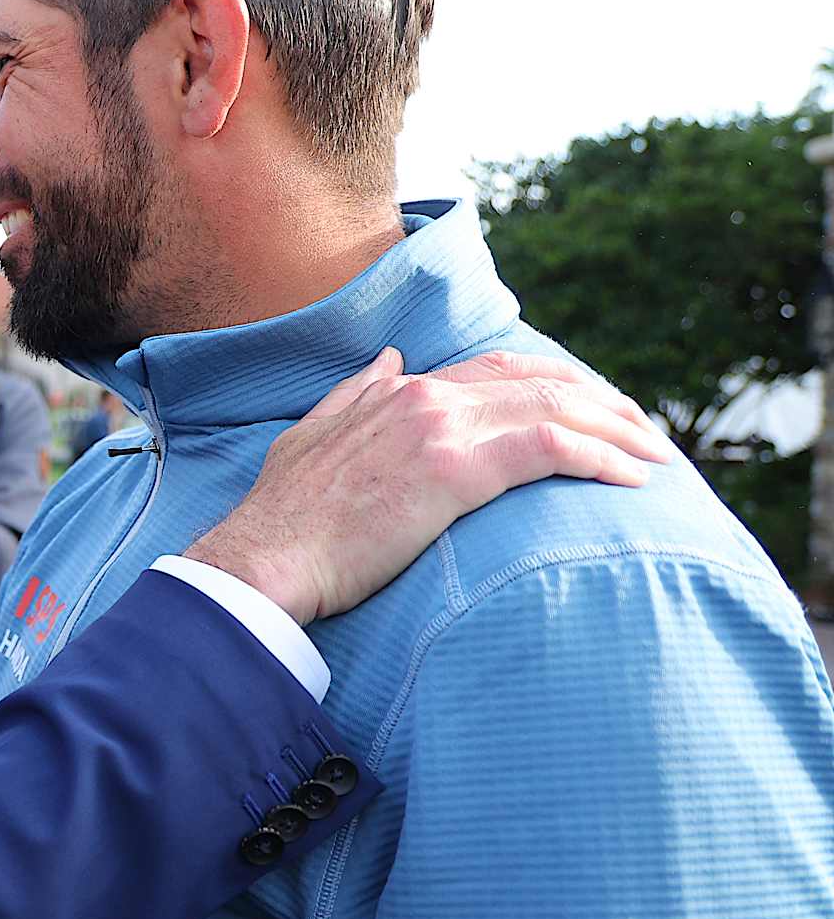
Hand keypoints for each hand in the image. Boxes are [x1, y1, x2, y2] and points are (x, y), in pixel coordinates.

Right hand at [185, 347, 675, 625]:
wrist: (262, 557)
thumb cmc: (282, 519)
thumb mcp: (310, 438)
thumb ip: (353, 396)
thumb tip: (388, 361)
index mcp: (398, 393)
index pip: (498, 369)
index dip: (556, 384)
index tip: (596, 410)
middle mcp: (425, 397)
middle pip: (540, 381)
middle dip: (604, 403)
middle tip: (646, 433)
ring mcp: (440, 429)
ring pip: (555, 407)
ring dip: (618, 430)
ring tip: (656, 458)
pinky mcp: (454, 471)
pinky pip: (550, 448)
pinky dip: (600, 457)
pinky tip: (630, 479)